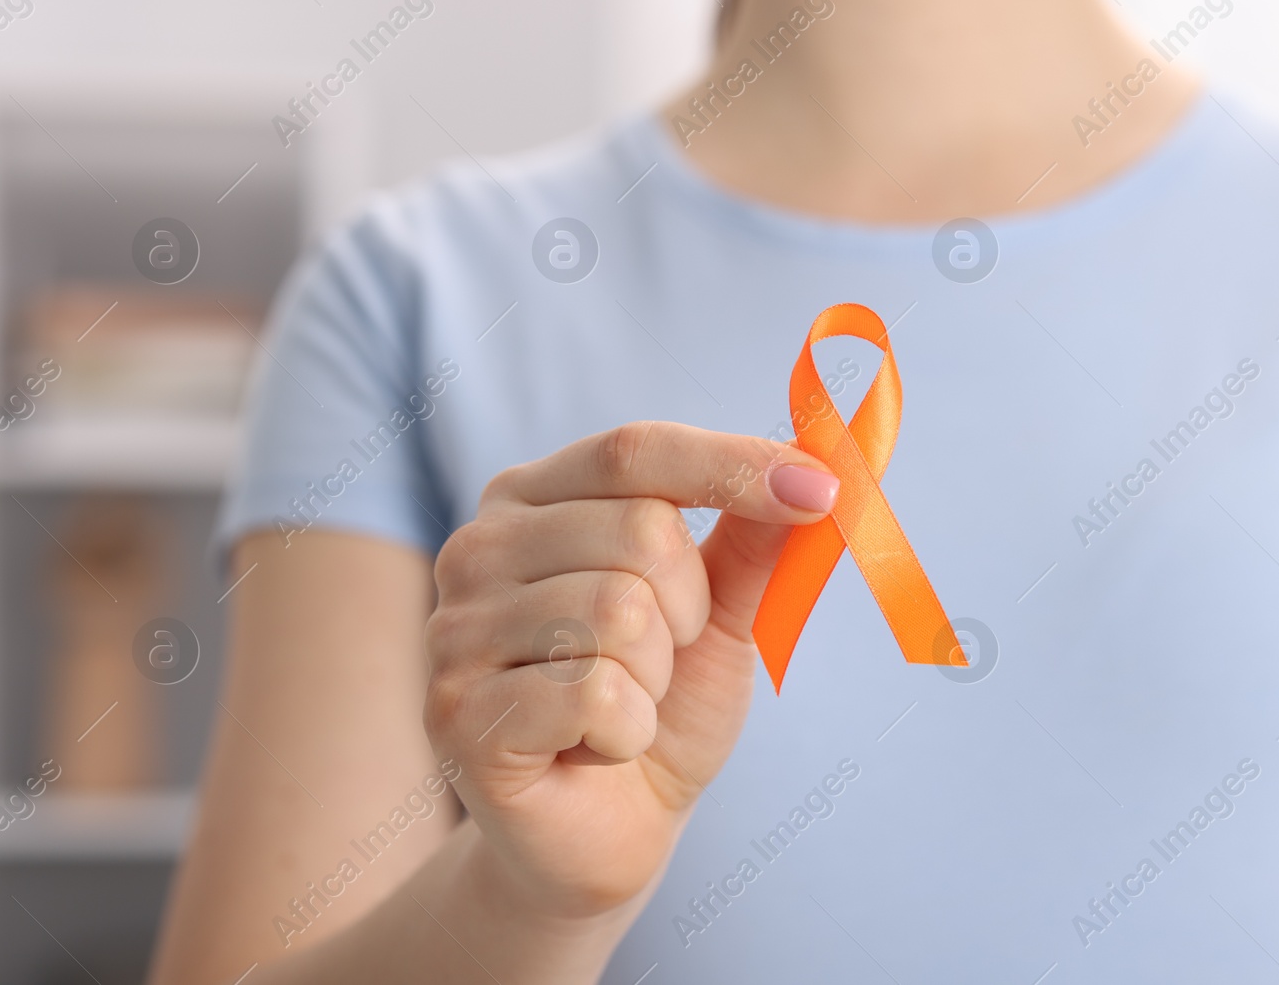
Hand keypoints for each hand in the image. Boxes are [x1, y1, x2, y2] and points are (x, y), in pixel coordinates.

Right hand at [423, 422, 839, 919]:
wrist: (609, 829)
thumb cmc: (658, 705)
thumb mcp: (719, 612)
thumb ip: (750, 537)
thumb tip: (813, 466)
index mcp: (530, 498)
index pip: (635, 450)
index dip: (732, 465)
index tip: (823, 489)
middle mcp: (476, 548)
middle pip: (640, 531)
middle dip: (688, 610)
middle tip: (659, 661)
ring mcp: (455, 630)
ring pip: (620, 613)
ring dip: (656, 678)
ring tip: (623, 703)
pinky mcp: (458, 713)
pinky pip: (595, 695)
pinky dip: (628, 731)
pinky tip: (596, 747)